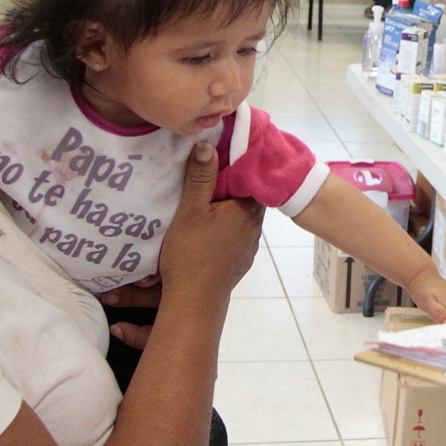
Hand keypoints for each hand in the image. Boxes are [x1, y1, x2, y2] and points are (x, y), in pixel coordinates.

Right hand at [156, 141, 263, 301]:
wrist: (194, 300)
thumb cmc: (191, 253)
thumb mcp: (190, 210)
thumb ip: (200, 177)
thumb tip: (208, 145)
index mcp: (247, 210)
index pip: (251, 178)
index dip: (238, 164)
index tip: (222, 154)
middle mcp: (254, 227)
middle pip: (247, 197)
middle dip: (232, 185)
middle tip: (211, 173)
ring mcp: (249, 246)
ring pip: (241, 217)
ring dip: (228, 207)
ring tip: (208, 198)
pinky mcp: (240, 260)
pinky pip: (236, 234)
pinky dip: (226, 226)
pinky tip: (209, 227)